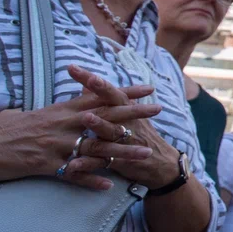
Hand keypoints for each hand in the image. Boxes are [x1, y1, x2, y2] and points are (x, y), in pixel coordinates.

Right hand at [0, 64, 159, 189]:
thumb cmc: (7, 128)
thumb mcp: (35, 112)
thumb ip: (60, 107)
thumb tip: (76, 99)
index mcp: (62, 110)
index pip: (99, 97)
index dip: (124, 93)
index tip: (147, 89)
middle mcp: (64, 125)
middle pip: (105, 117)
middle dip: (133, 114)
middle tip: (158, 110)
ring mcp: (57, 146)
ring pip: (97, 148)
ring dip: (123, 152)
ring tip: (146, 153)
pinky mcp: (47, 166)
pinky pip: (74, 174)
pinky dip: (91, 179)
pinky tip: (109, 184)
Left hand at [66, 68, 182, 191]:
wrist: (160, 163)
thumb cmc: (139, 135)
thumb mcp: (126, 114)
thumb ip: (105, 101)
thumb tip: (85, 85)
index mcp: (126, 108)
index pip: (108, 89)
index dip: (92, 78)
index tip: (72, 66)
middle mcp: (127, 120)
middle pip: (113, 103)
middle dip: (101, 91)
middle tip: (89, 79)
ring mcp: (125, 140)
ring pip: (111, 131)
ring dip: (99, 125)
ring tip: (85, 117)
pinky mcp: (121, 161)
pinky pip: (103, 162)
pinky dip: (88, 165)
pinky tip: (72, 165)